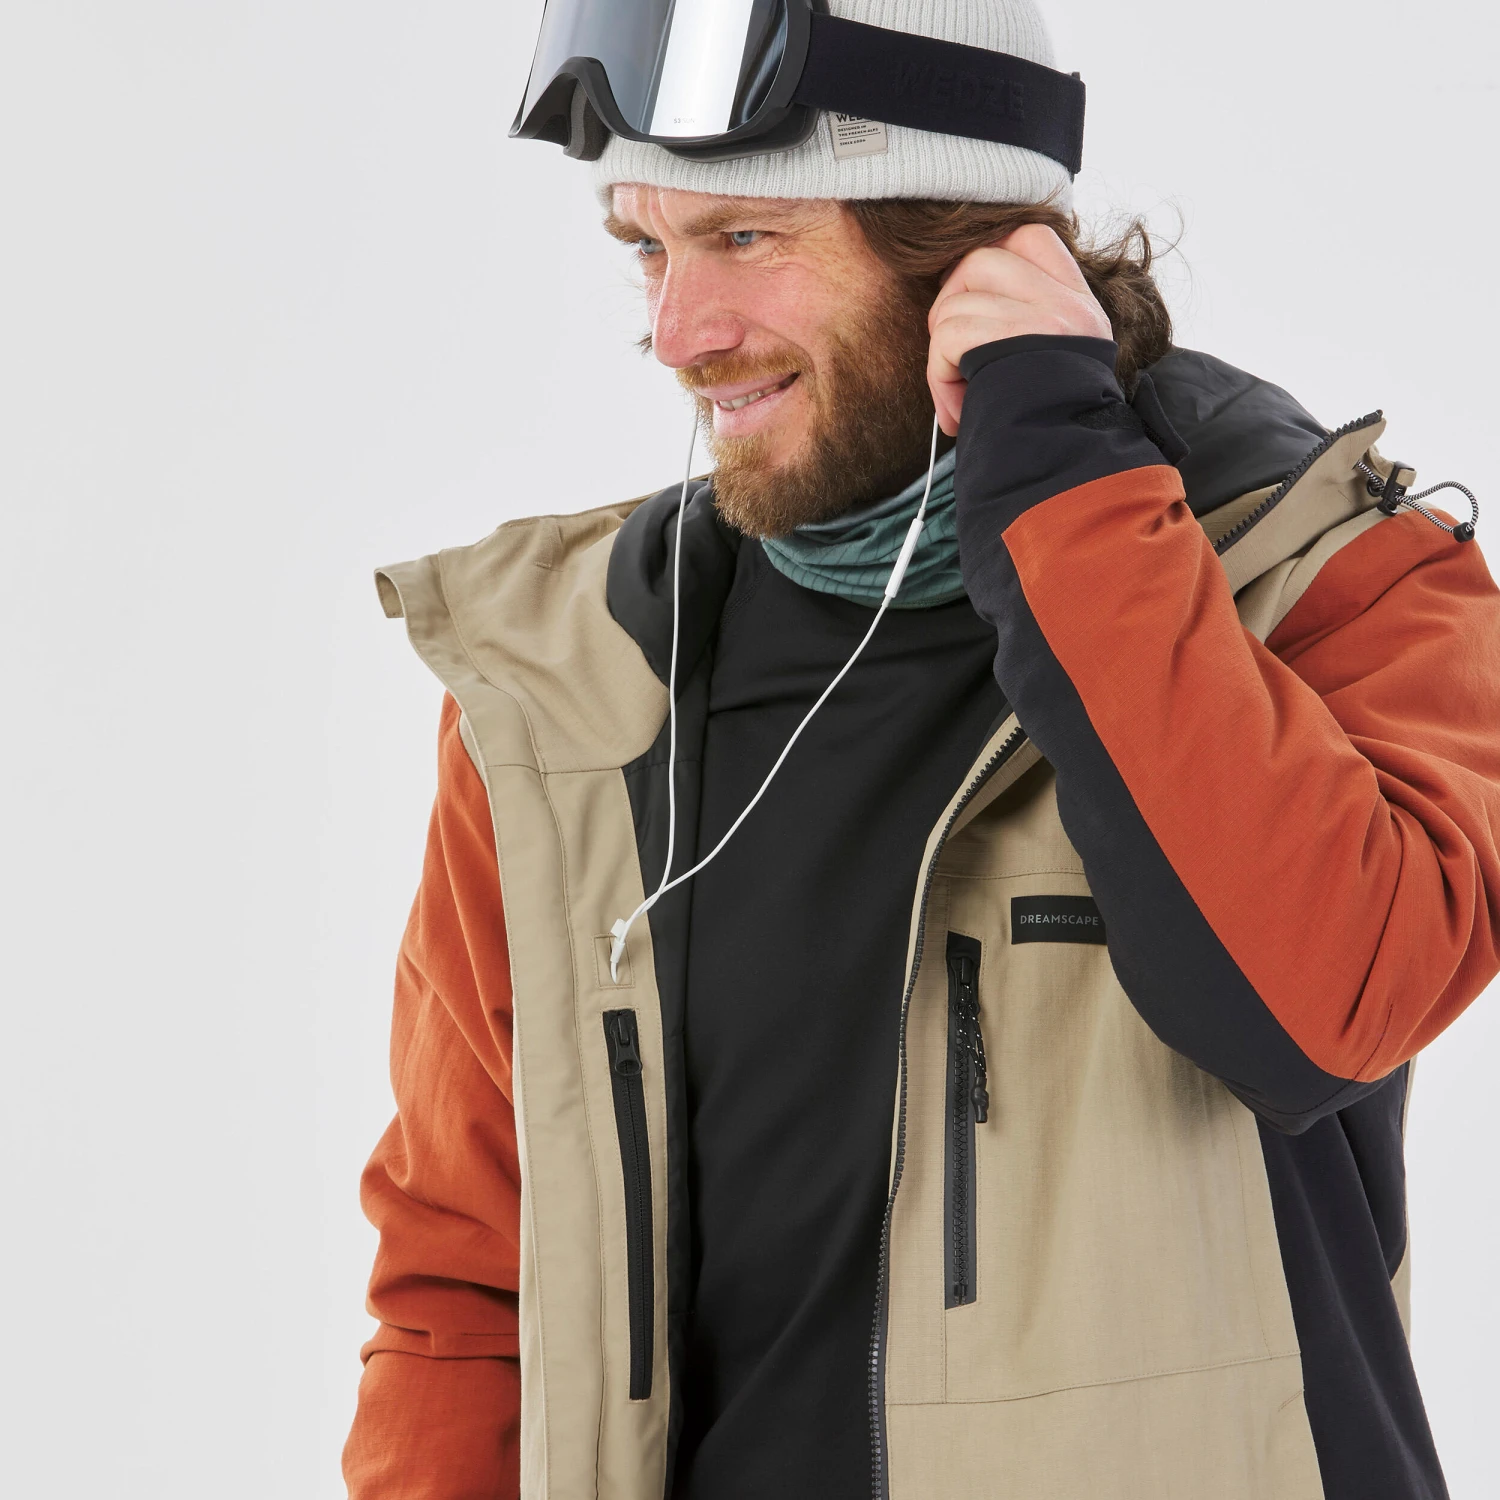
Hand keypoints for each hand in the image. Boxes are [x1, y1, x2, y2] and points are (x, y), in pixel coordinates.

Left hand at [927, 224, 1112, 435]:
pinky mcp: (1011, 343)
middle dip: (950, 305)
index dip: (990, 256)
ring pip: (955, 302)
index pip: (1031, 237)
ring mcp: (1042, 321)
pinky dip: (938, 378)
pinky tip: (958, 411)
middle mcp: (1066, 305)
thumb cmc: (1046, 429)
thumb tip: (963, 294)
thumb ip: (1025, 323)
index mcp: (1078, 304)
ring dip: (942, 354)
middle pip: (979, 260)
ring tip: (962, 395)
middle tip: (955, 353)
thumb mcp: (1056, 366)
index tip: (972, 298)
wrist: (1067, 472)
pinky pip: (947, 338)